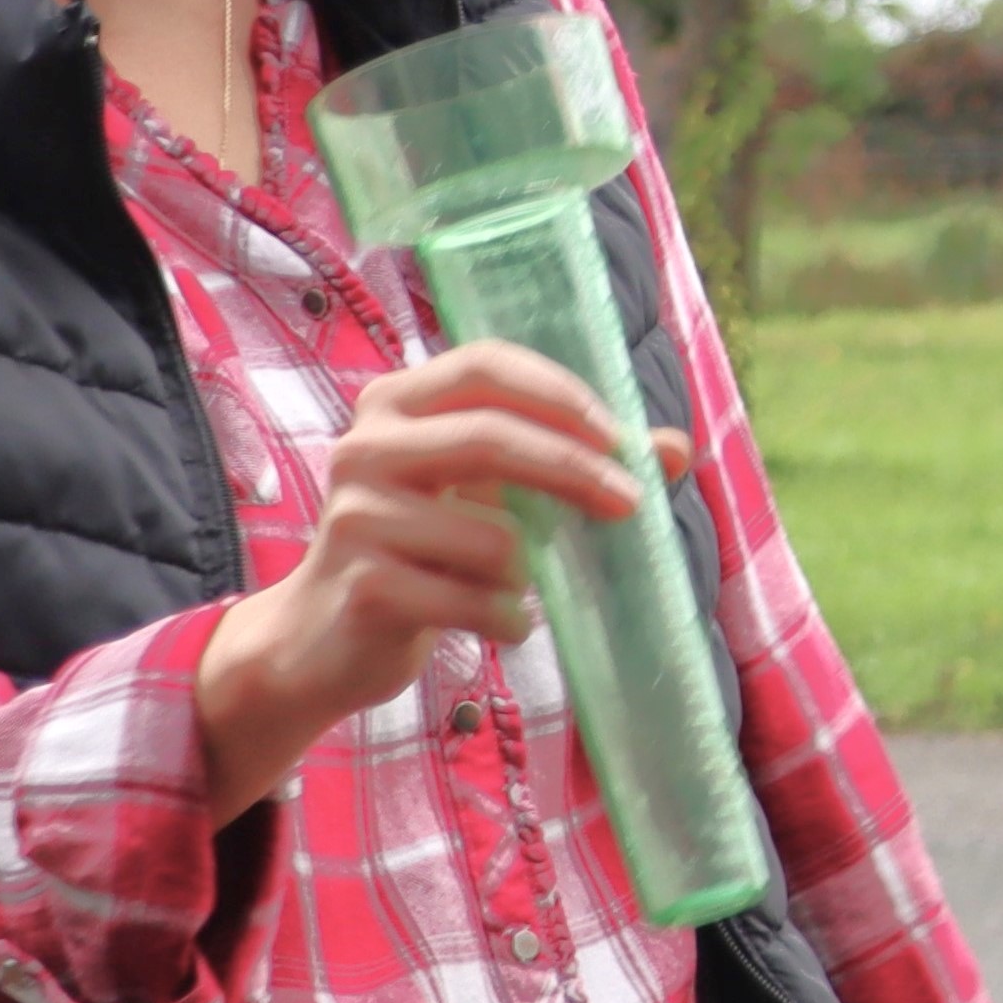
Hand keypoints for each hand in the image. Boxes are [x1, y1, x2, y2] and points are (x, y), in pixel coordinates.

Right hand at [189, 342, 677, 813]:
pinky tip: (506, 624)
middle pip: (490, 436)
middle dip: (575, 470)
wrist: (326, 637)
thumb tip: (676, 448)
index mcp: (395, 403)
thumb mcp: (488, 494)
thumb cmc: (425, 551)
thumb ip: (571, 463)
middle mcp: (364, 446)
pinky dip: (508, 618)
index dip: (560, 394)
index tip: (621, 438)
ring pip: (490, 536)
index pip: (485, 365)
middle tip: (630, 506)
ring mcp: (354, 517)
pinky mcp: (363, 586)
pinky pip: (471, 600)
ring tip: (520, 586)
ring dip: (529, 570)